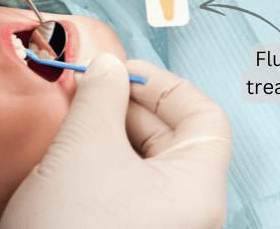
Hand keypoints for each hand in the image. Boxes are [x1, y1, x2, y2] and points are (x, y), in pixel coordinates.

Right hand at [0, 54, 230, 227]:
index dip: (165, 85)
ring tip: (77, 119)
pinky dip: (105, 159)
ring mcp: (161, 224)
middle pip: (174, 137)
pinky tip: (74, 152)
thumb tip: (107, 67)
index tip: (123, 72)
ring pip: (147, 161)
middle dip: (130, 106)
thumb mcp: (84, 148)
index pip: (205, 117)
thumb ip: (101, 96)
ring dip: (113, 131)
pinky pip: (128, 185)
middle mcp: (188, 209)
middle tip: (91, 90)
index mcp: (197, 188)